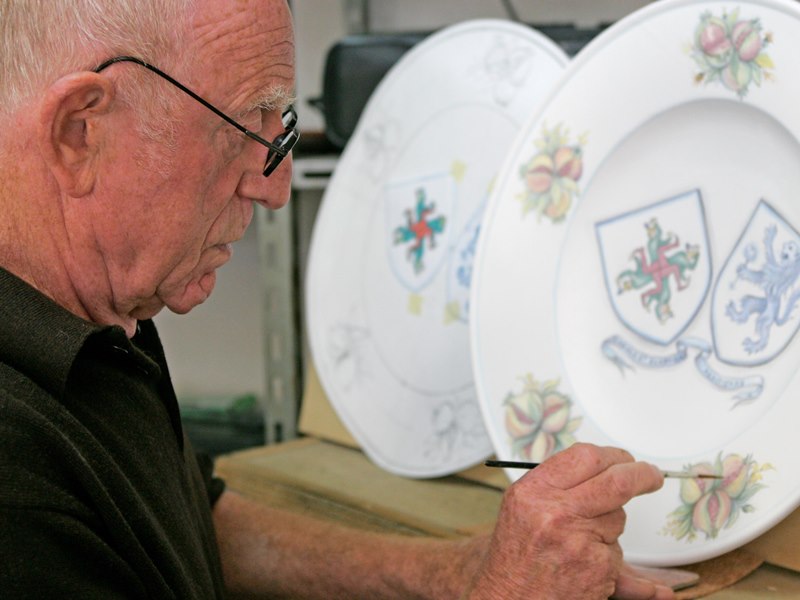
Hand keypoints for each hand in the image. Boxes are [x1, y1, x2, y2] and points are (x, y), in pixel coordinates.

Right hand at [465, 443, 665, 598]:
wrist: (507, 599)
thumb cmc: (515, 555)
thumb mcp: (522, 506)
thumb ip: (557, 484)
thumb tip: (604, 465)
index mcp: (534, 490)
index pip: (586, 457)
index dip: (615, 456)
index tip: (627, 460)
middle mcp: (555, 511)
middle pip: (617, 481)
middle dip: (643, 476)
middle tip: (653, 476)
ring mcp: (578, 540)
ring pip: (619, 518)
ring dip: (609, 526)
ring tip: (577, 542)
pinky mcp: (597, 568)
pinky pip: (617, 552)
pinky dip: (606, 558)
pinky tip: (581, 565)